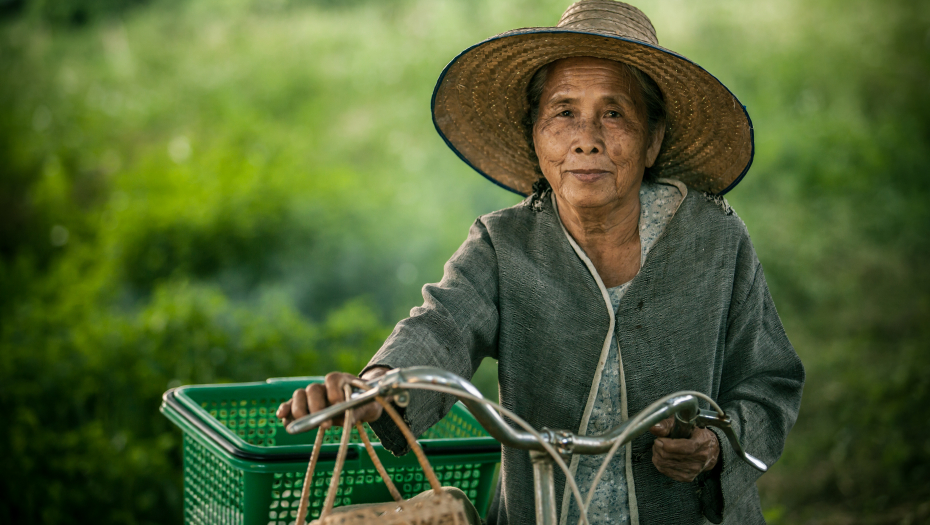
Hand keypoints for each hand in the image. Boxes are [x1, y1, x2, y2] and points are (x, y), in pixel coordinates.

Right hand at [275, 368, 390, 428]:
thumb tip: (346, 417)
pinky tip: (282, 417)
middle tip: (324, 423)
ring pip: (300, 395)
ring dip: (299, 409)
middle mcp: (324, 386)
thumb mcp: (369, 407)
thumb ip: (360, 410)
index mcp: (342, 380)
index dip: (333, 390)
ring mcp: (312, 395)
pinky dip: (285, 410)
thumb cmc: (366, 403)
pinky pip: (291, 405)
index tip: (337, 403)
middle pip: (313, 389)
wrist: (362, 405)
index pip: (332, 379)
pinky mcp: (304, 406)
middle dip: (316, 406)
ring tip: (303, 424)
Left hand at [648, 417, 719, 481]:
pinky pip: (666, 471)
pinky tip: (661, 456)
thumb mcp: (683, 424)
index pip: (687, 448)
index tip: (659, 440)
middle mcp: (700, 458)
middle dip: (659, 448)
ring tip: (659, 448)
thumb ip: (667, 425)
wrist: (709, 450)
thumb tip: (654, 427)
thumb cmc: (694, 434)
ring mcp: (694, 470)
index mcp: (702, 442)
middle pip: (673, 457)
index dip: (670, 446)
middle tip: (657, 441)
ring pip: (666, 465)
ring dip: (657, 455)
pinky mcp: (687, 477)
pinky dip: (659, 463)